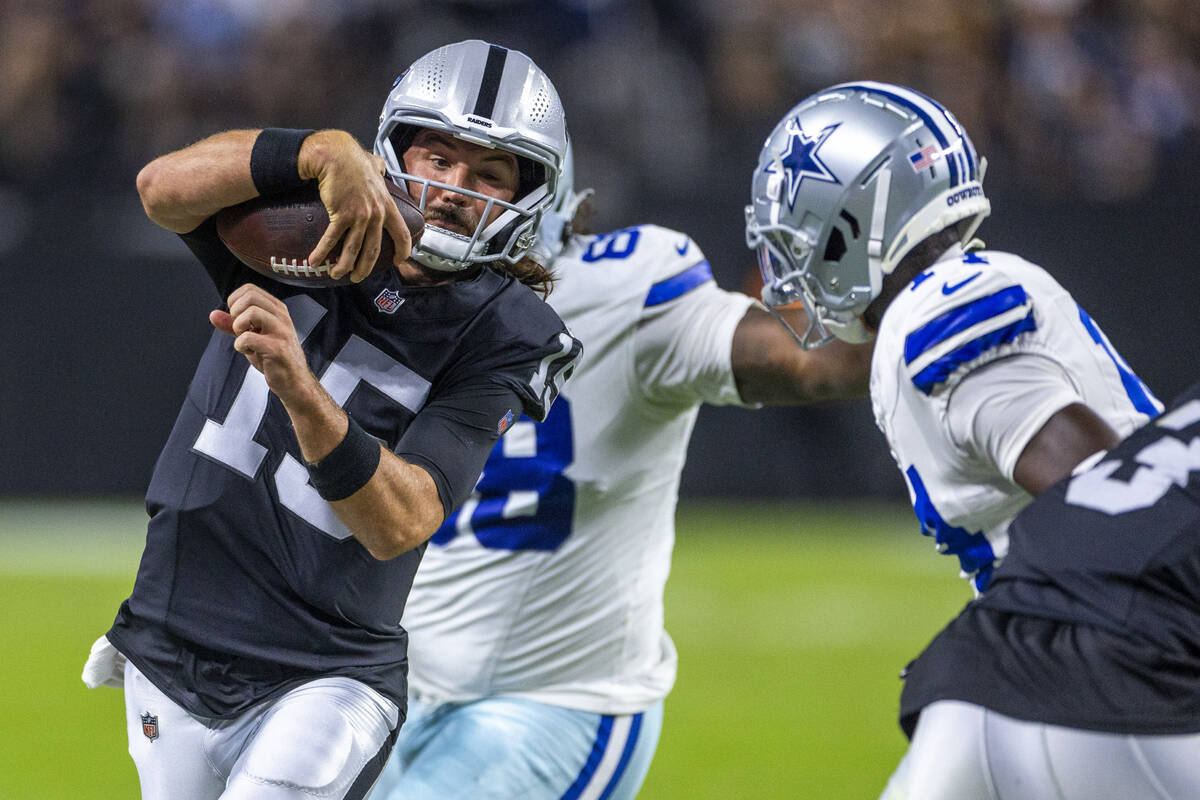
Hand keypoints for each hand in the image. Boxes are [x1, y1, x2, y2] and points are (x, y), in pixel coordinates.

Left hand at [210, 284, 315, 402]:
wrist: (293, 381)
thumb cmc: (274, 358)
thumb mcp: (251, 336)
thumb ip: (233, 324)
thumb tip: (213, 315)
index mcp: (276, 309)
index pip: (250, 289)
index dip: (235, 301)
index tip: (236, 317)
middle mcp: (281, 316)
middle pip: (250, 296)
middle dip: (236, 312)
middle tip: (240, 328)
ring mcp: (281, 331)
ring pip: (251, 312)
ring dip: (239, 327)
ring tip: (244, 339)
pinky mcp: (278, 348)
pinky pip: (248, 338)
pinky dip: (240, 345)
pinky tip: (248, 351)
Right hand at [299, 130, 411, 281]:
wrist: (336, 154)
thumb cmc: (353, 158)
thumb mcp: (374, 164)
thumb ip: (379, 169)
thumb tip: (380, 165)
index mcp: (386, 206)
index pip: (401, 233)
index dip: (402, 250)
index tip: (398, 260)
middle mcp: (376, 214)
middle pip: (374, 250)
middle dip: (365, 268)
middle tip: (358, 277)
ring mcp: (360, 216)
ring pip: (353, 250)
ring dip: (344, 266)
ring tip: (336, 274)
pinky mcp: (341, 215)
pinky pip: (331, 239)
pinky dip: (322, 252)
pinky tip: (315, 261)